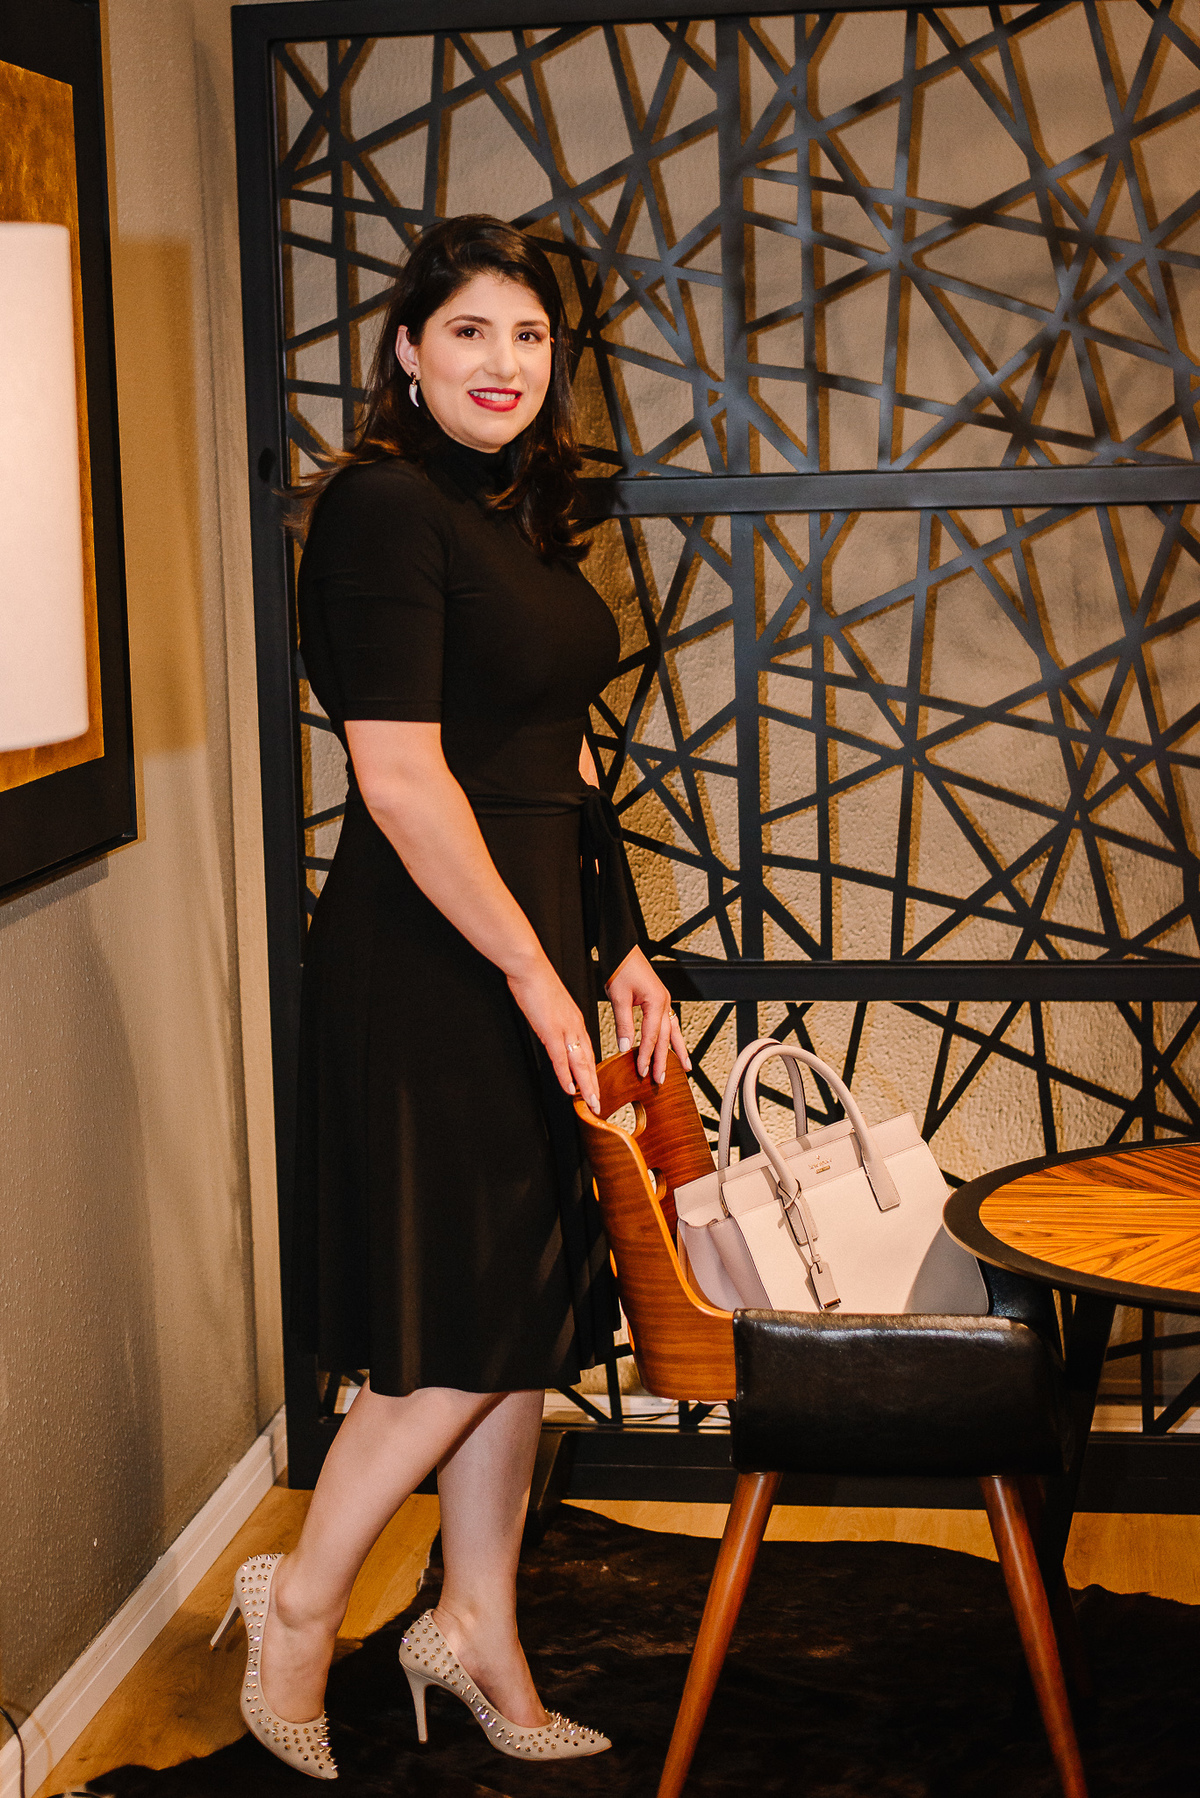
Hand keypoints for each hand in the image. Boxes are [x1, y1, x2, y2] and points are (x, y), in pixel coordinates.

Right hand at [507, 962, 599, 1112]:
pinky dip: (566, 1075)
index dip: (591, 1071)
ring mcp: (565, 1029)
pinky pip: (561, 1058)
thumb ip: (555, 1020)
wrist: (531, 968)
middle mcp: (575, 1026)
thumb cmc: (537, 983)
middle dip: (594, 1085)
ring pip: (580, 1063)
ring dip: (587, 1085)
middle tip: (599, 1104)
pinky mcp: (551, 1031)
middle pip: (589, 1061)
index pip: (588, 1051)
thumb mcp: (552, 1005)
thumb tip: (551, 1031)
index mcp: (576, 1020)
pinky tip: (570, 1088)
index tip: (594, 1085)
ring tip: (592, 1102)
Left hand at [605, 946, 690, 1083]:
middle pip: (665, 1037)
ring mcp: (663, 1000)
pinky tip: (673, 1045)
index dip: (647, 1056)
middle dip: (664, 1059)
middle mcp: (664, 1001)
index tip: (643, 1072)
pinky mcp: (659, 999)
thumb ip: (624, 1024)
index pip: (651, 1036)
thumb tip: (625, 1048)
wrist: (622, 949)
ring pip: (673, 1030)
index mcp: (656, 1001)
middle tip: (662, 1079)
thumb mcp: (618, 997)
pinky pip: (669, 1022)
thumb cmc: (621, 967)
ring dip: (676, 1050)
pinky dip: (671, 1036)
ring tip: (684, 1067)